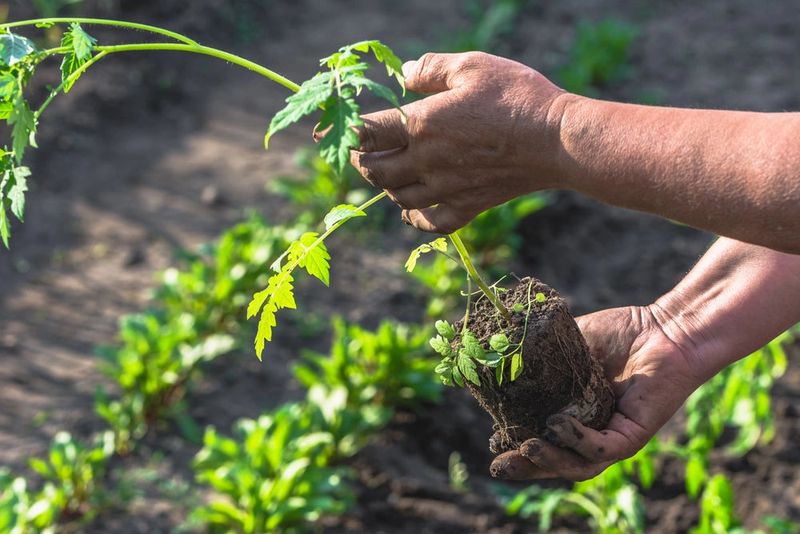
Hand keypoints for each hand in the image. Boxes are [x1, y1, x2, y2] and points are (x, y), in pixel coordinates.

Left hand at [350, 51, 569, 232]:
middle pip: (375, 171)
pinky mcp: (469, 206)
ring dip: (386, 186)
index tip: (333, 131)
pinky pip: (430, 222)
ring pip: (398, 198)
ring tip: (389, 172)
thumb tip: (403, 77)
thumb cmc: (516, 96)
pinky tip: (411, 209)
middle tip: (364, 150)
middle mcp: (427, 161)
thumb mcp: (472, 66)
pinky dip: (414, 218)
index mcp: (423, 124)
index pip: (367, 133)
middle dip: (362, 160)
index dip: (344, 132)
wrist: (557, 140)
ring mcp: (447, 188)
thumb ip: (430, 69)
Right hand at [489, 305, 704, 480]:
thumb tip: (501, 347)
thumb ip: (542, 352)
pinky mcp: (633, 436)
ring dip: (549, 462)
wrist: (665, 328)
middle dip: (525, 468)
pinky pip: (602, 447)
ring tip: (526, 448)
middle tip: (498, 466)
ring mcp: (612, 436)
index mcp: (574, 413)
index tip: (493, 440)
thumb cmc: (622, 332)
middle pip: (555, 461)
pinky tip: (558, 424)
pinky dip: (577, 440)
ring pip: (578, 465)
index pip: (541, 439)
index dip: (516, 445)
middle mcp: (591, 431)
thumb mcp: (570, 342)